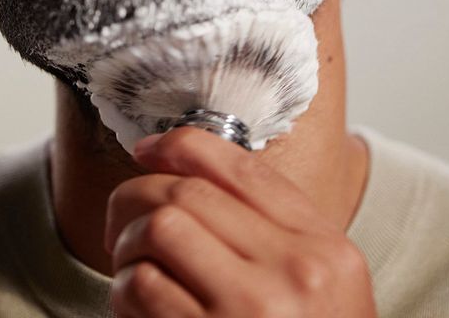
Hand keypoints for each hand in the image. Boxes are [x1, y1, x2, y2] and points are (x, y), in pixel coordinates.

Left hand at [105, 127, 375, 317]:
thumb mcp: (315, 286)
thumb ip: (269, 229)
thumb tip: (181, 165)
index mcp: (325, 248)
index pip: (242, 167)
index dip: (181, 146)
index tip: (147, 150)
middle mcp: (296, 273)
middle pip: (188, 193)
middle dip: (136, 197)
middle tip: (123, 220)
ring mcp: (253, 313)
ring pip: (160, 229)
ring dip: (128, 245)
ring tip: (132, 266)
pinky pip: (142, 289)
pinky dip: (124, 291)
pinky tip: (134, 309)